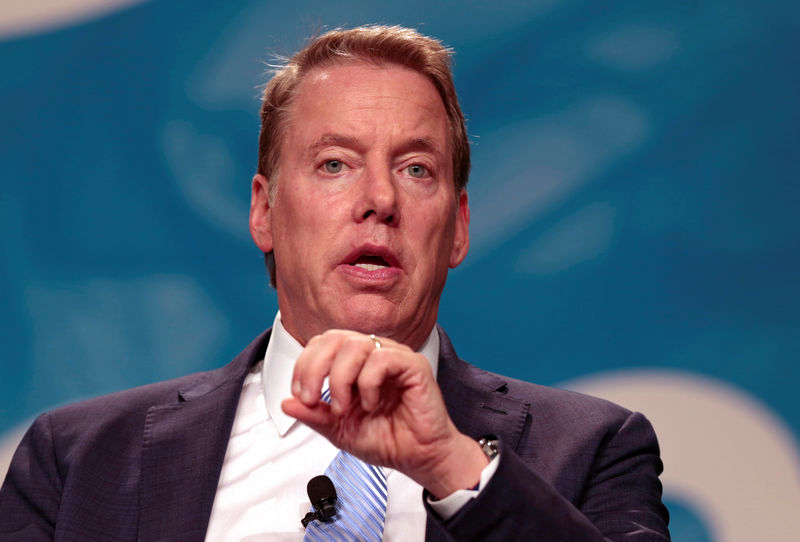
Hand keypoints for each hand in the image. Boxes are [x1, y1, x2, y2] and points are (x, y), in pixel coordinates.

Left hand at [281, 329, 487, 498]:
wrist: (418, 458)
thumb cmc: (387, 439)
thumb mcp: (339, 430)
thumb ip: (314, 415)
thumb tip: (285, 403)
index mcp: (354, 363)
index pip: (322, 344)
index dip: (305, 365)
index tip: (301, 396)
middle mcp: (373, 354)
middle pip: (334, 338)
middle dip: (315, 368)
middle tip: (313, 398)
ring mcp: (394, 356)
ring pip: (355, 344)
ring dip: (340, 379)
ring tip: (345, 407)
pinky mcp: (413, 365)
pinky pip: (382, 358)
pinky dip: (368, 383)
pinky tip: (372, 404)